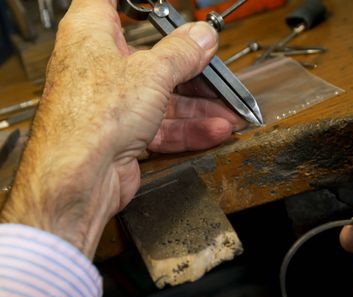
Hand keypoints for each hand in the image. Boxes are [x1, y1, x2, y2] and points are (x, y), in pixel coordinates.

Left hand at [0, 0, 243, 257]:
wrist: (79, 178)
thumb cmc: (90, 118)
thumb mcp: (151, 72)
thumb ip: (182, 52)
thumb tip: (200, 36)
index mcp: (91, 33)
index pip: (109, 1)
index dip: (136, 3)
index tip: (166, 6)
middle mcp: (99, 65)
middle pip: (151, 55)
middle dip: (189, 63)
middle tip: (214, 63)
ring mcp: (113, 102)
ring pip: (162, 94)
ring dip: (199, 103)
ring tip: (229, 107)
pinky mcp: (124, 132)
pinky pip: (162, 125)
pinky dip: (189, 128)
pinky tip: (215, 129)